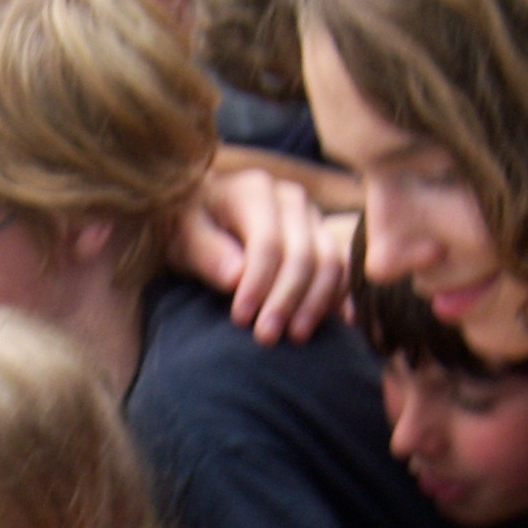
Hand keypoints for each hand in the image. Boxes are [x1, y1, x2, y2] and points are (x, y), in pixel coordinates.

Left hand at [172, 170, 351, 344]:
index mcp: (254, 190)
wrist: (207, 217)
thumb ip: (207, 253)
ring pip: (330, 262)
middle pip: (303, 253)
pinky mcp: (324, 239)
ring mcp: (313, 218)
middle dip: (286, 299)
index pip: (267, 240)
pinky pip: (343, 270)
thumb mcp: (184, 237)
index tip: (240, 318)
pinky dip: (337, 298)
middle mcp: (291, 199)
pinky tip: (331, 326)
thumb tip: (236, 276)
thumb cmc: (189, 228)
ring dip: (315, 303)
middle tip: (267, 337)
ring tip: (295, 337)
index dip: (258, 282)